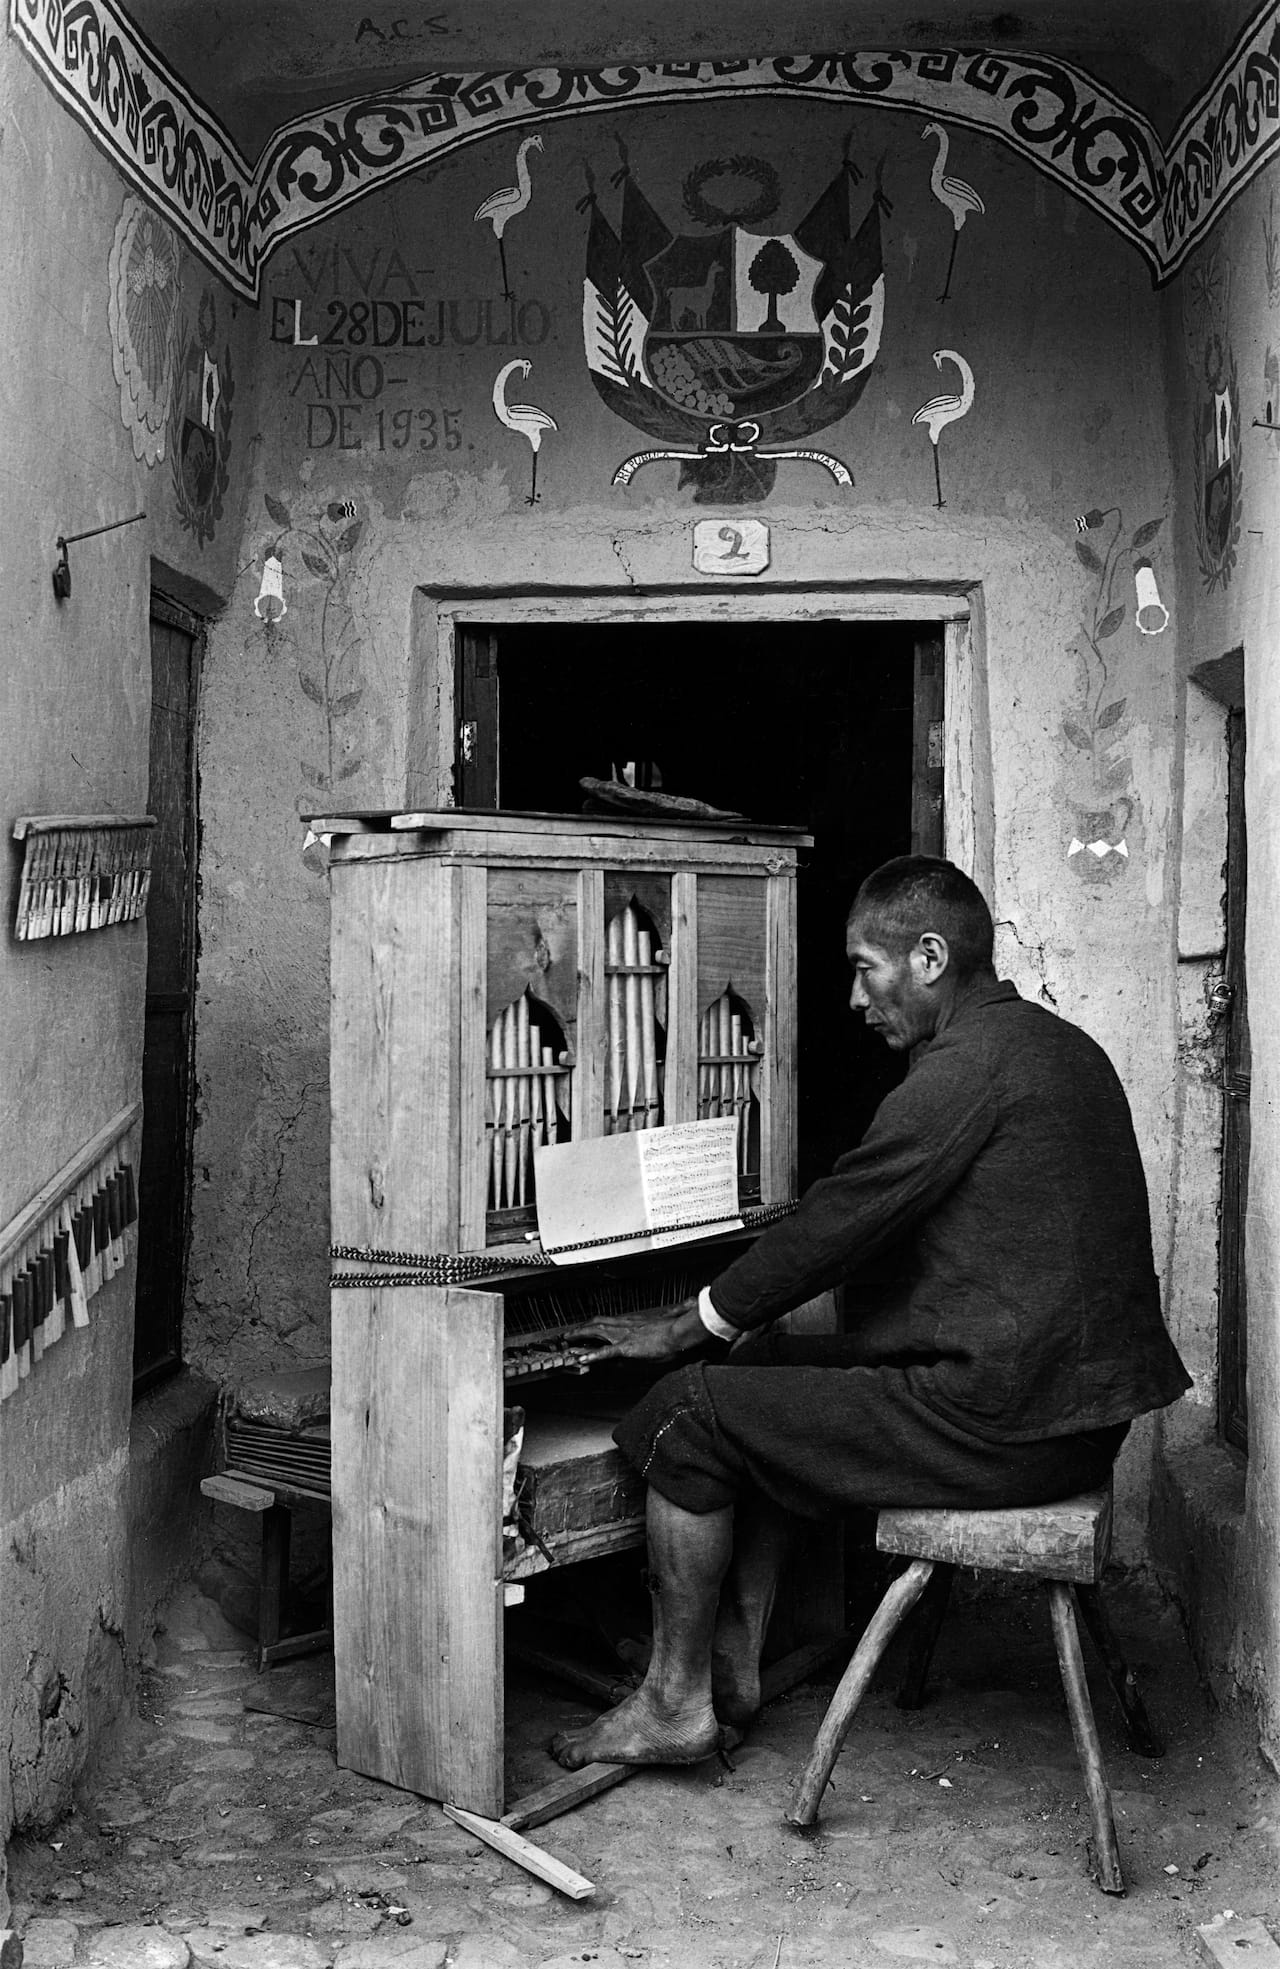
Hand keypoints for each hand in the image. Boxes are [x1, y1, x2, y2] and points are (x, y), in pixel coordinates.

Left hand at [560, 1298, 703, 1364]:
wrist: (680, 1332)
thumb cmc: (677, 1328)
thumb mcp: (672, 1318)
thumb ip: (674, 1311)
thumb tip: (687, 1302)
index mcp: (633, 1321)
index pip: (609, 1320)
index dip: (595, 1323)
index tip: (587, 1327)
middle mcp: (625, 1325)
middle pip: (597, 1323)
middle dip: (581, 1328)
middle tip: (568, 1334)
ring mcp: (624, 1335)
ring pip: (596, 1333)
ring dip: (580, 1337)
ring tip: (567, 1343)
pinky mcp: (627, 1347)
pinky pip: (605, 1352)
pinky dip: (593, 1356)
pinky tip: (583, 1360)